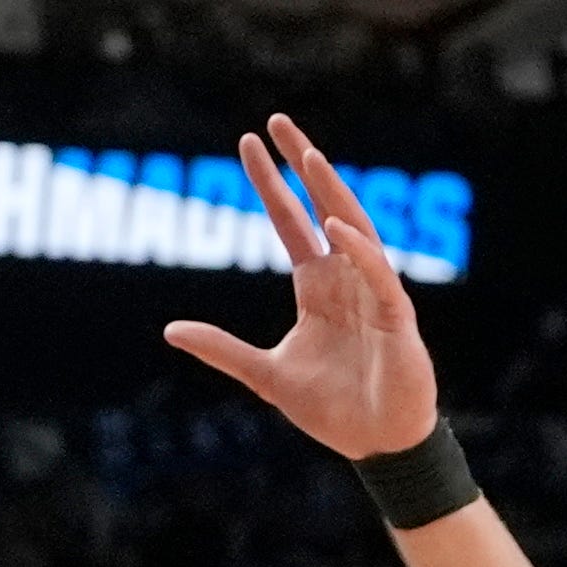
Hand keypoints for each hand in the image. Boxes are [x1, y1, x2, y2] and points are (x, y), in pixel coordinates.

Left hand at [159, 116, 441, 459]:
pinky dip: (358, 250)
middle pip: (324, 206)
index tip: (248, 143)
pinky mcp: (396, 318)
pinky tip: (335, 225)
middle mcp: (345, 279)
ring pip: (354, 228)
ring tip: (310, 155)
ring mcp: (373, 293)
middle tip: (277, 122)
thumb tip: (170, 329)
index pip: (290, 221)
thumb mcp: (265, 375)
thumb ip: (221, 349)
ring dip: (333, 191)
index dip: (271, 184)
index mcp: (317, 287)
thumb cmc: (333, 410)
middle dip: (302, 164)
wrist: (376, 444)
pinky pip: (378, 275)